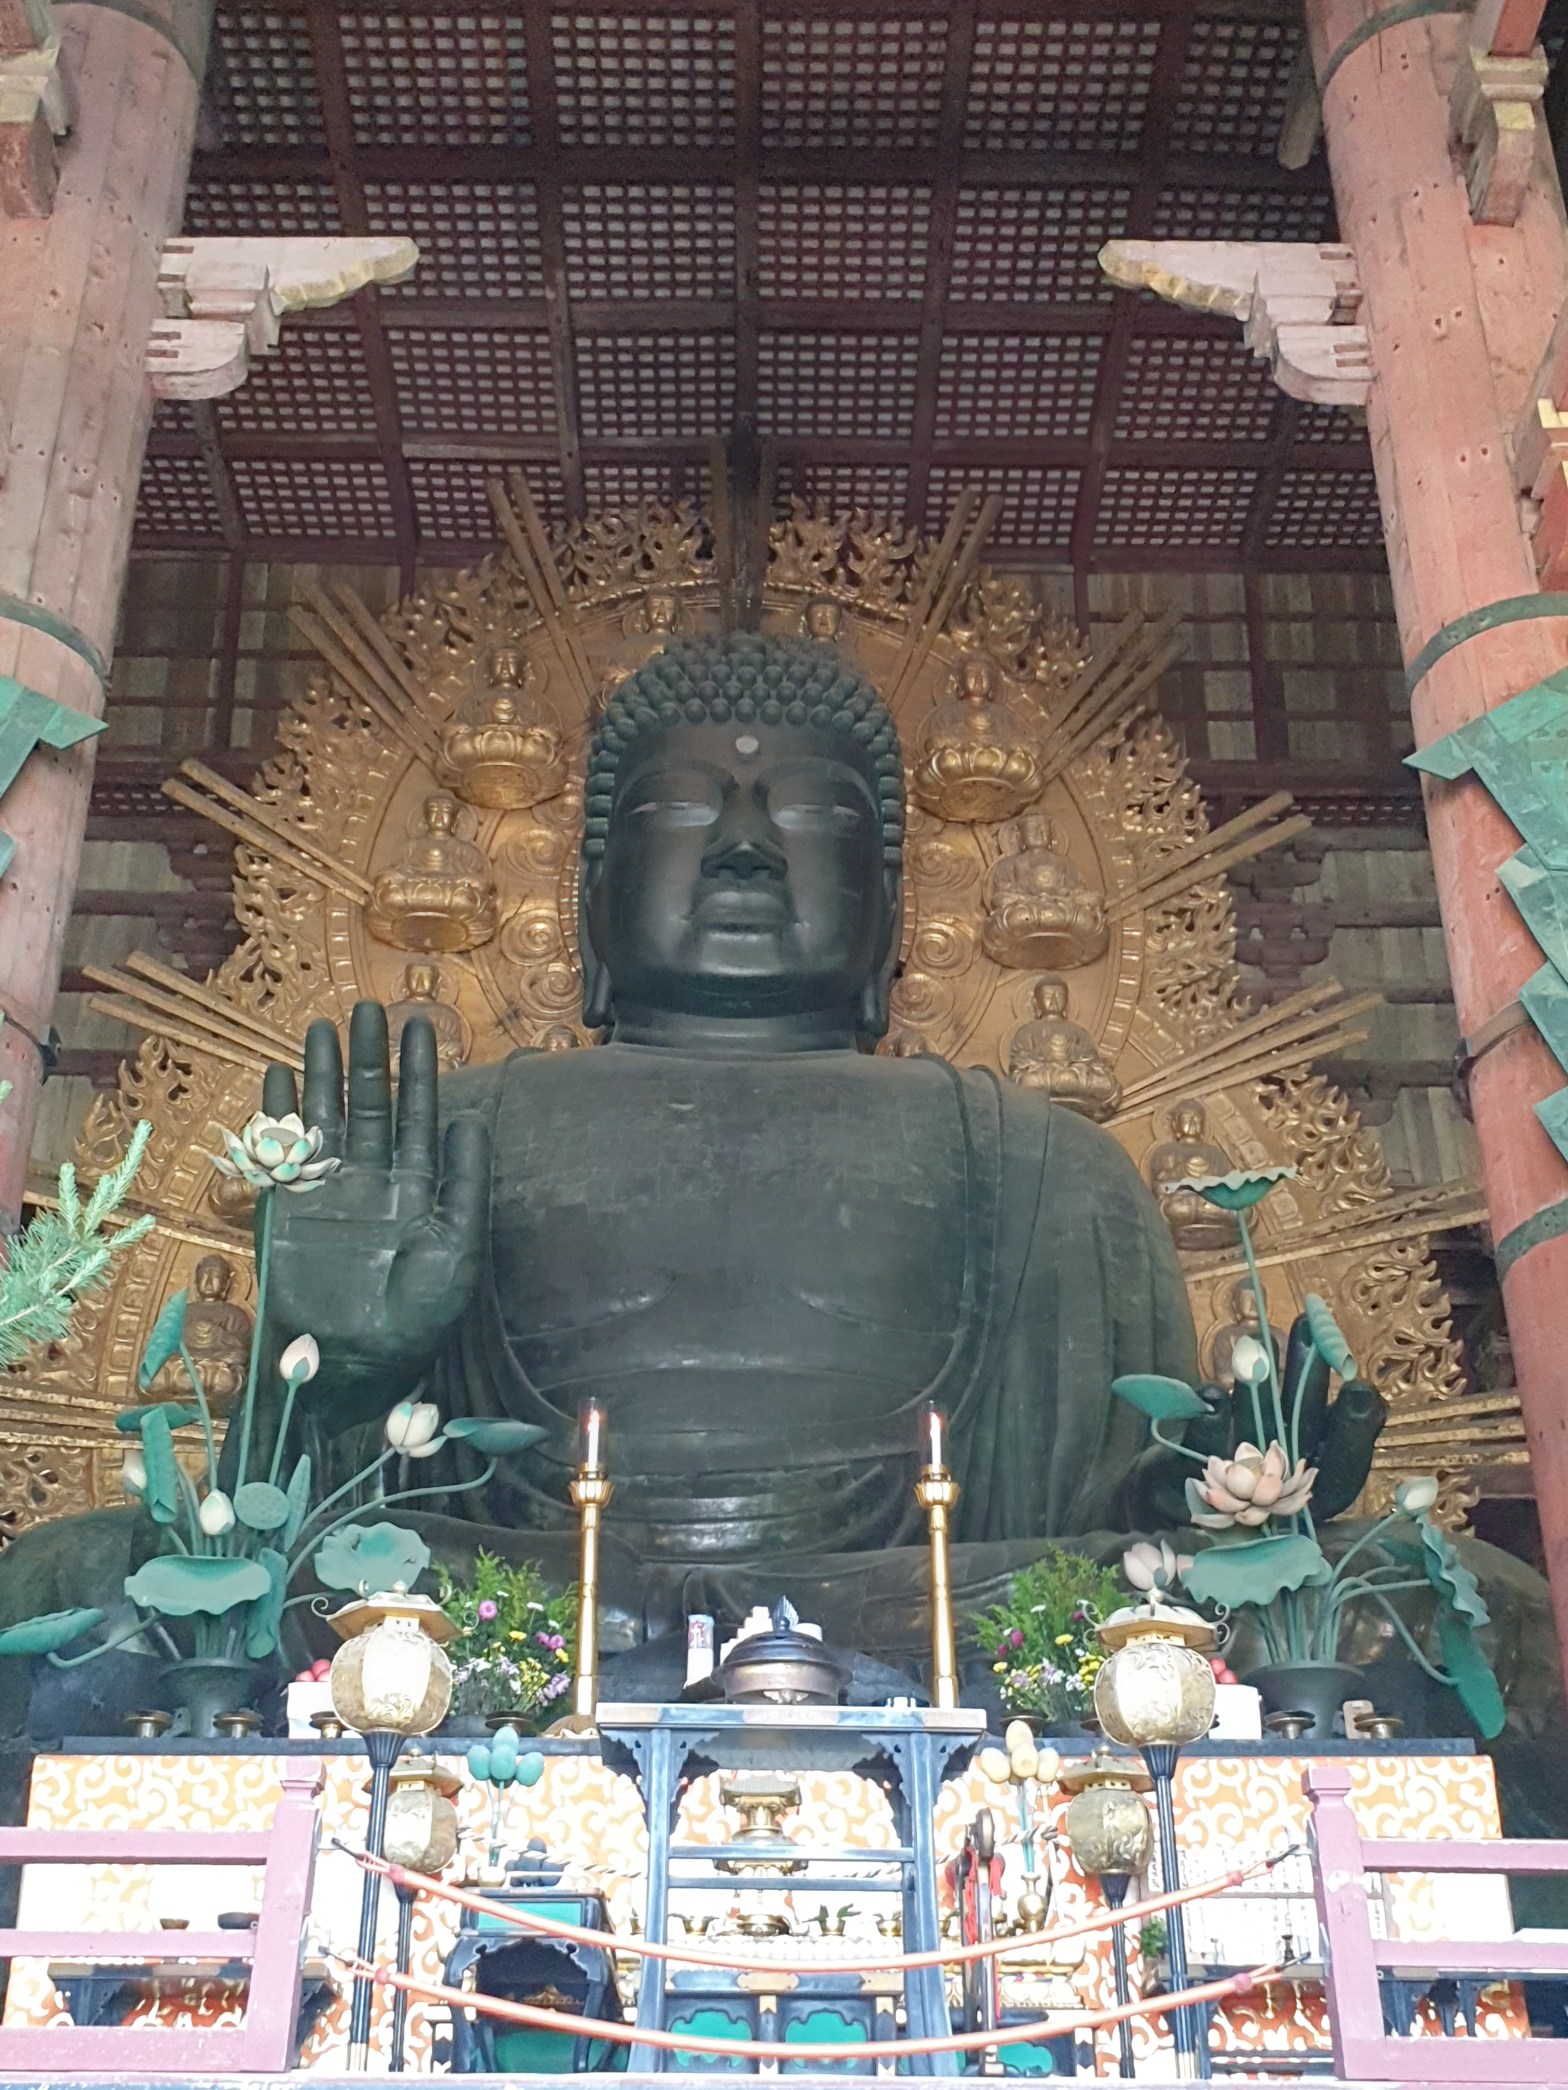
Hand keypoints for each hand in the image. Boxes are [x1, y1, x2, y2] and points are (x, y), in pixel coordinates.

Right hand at [259, 1001, 488, 1428]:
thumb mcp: (457, 1250)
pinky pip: (283, 1153)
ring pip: (327, 1118)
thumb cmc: (416, 1320)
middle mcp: (372, 1183)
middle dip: (371, 1058)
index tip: (423, 1025)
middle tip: (372, 1007)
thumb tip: (469, 1121)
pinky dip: (280, 1116)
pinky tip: (280, 1076)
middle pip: (371, 1105)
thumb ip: (464, 1185)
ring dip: (325, 1073)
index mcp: (418, 1190)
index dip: (420, 1071)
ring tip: (325, 1026)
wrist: (351, 1369)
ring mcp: (327, 1193)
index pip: (420, 1116)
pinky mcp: (286, 1210)